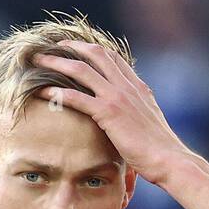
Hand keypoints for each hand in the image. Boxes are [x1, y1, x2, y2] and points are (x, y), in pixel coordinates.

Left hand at [32, 39, 190, 186]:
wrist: (169, 160)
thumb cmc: (161, 152)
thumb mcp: (150, 125)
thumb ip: (139, 115)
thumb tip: (131, 122)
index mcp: (138, 87)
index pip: (113, 58)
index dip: (93, 50)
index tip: (77, 49)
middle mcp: (127, 86)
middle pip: (95, 55)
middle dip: (72, 48)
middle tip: (53, 48)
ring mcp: (117, 97)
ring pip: (81, 70)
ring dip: (57, 63)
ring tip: (38, 62)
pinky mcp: (108, 113)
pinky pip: (77, 97)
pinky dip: (57, 93)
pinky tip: (42, 92)